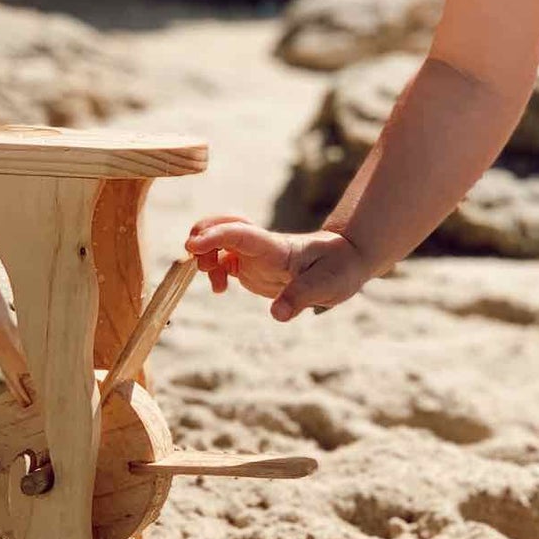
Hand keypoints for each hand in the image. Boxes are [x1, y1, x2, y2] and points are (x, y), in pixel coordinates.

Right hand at [184, 216, 371, 321]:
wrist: (346, 261)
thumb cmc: (339, 268)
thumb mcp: (327, 285)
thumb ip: (301, 297)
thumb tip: (277, 314)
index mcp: (275, 246)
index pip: (240, 233)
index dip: (215, 236)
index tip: (193, 245)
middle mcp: (259, 245)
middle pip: (221, 225)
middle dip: (202, 236)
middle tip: (200, 263)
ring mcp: (253, 254)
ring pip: (217, 242)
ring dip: (204, 256)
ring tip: (216, 285)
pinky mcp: (250, 266)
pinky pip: (221, 260)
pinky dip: (211, 270)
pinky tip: (220, 288)